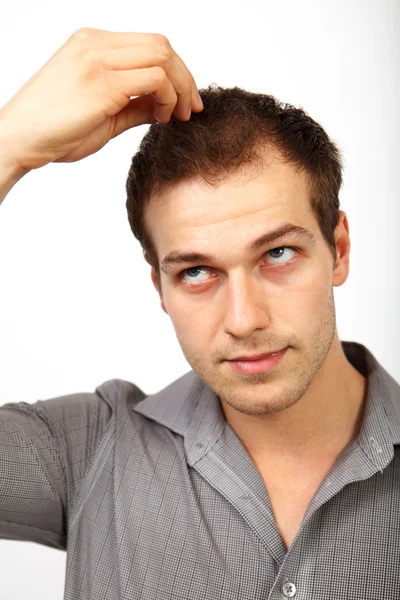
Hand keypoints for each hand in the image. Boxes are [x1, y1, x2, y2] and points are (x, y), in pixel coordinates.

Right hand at [0, 27, 203, 172]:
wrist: (19, 140)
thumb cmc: (55, 131)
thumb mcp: (103, 114)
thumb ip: (134, 105)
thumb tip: (163, 107)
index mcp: (93, 44)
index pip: (150, 44)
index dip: (177, 71)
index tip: (185, 101)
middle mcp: (96, 44)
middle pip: (162, 45)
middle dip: (185, 77)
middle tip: (191, 109)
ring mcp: (98, 60)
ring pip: (163, 56)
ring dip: (181, 88)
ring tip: (176, 116)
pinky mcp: (102, 83)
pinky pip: (154, 79)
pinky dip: (168, 98)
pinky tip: (161, 118)